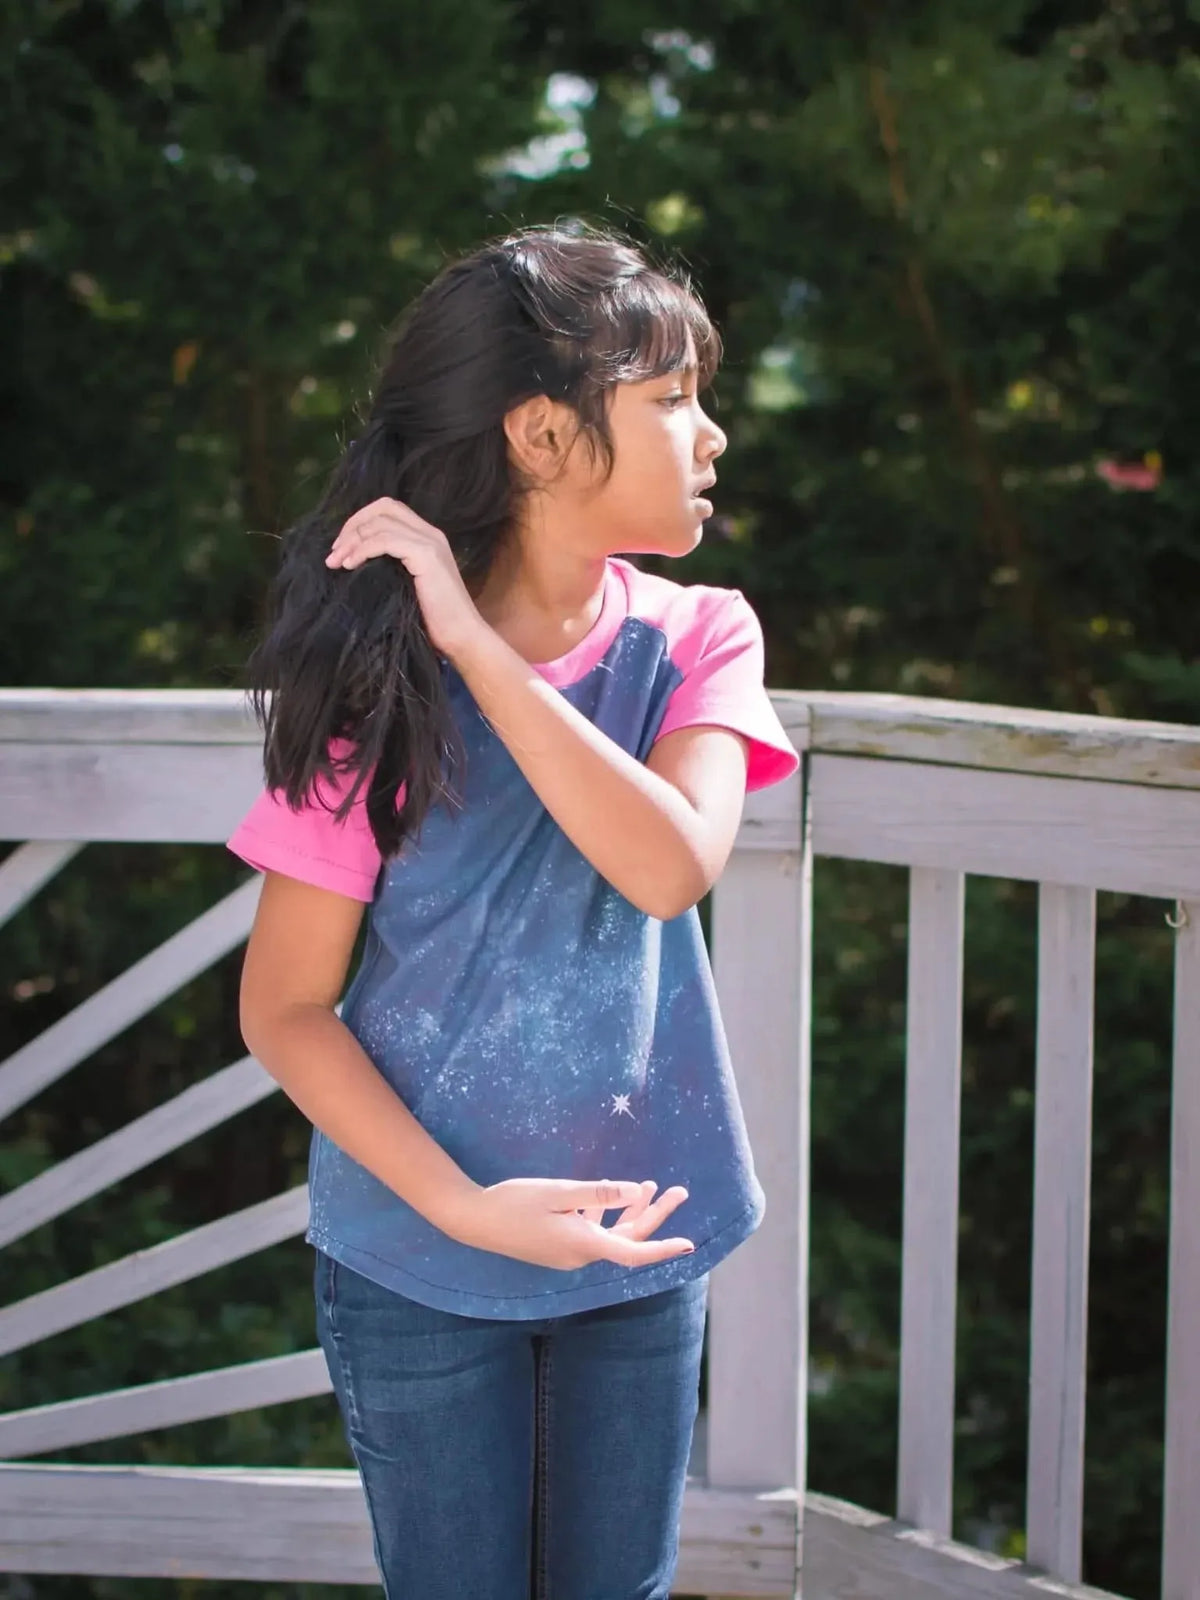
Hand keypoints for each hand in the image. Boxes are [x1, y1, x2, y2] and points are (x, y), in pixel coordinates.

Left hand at [324, 496, 486, 662]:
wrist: (461, 636)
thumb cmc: (435, 621)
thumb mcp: (407, 586)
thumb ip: (391, 567)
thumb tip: (354, 561)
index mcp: (427, 537)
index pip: (389, 510)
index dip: (361, 521)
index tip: (341, 548)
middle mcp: (431, 533)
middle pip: (384, 507)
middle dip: (353, 525)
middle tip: (334, 552)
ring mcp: (430, 542)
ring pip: (380, 523)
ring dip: (352, 540)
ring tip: (336, 562)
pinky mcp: (426, 555)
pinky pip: (385, 540)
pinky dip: (362, 549)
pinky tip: (350, 565)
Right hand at [445, 1177, 694, 1270]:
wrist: (473, 1220)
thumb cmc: (513, 1202)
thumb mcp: (558, 1192)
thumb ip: (600, 1193)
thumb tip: (637, 1191)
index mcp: (582, 1244)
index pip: (633, 1252)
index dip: (663, 1248)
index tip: (689, 1245)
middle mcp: (580, 1255)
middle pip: (628, 1239)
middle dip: (655, 1216)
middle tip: (679, 1191)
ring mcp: (569, 1253)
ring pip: (612, 1235)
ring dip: (633, 1212)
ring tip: (653, 1186)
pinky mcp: (559, 1246)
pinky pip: (594, 1233)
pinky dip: (608, 1215)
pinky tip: (612, 1192)